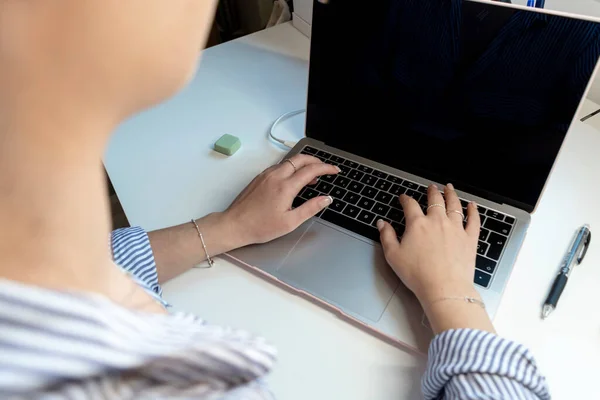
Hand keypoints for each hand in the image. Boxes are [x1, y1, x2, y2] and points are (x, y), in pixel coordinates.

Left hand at [223, 154, 338, 246]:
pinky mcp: (260, 177)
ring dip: (303, 164)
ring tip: (312, 177)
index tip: (335, 171)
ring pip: (289, 161)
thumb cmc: (260, 226)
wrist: (235, 225)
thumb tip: (326, 199)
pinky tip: (294, 179)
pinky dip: (291, 168)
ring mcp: (266, 175)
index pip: (311, 170)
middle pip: (301, 159)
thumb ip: (310, 208)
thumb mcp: (290, 222)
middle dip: (316, 161)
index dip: (326, 168)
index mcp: (285, 187)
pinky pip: (280, 166)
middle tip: (326, 169)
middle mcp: (276, 176)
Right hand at [377, 184, 479, 302]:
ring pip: (455, 205)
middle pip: (435, 200)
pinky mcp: (469, 239)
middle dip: (432, 192)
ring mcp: (455, 228)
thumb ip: (386, 236)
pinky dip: (473, 211)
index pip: (410, 205)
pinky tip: (472, 205)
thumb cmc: (418, 275)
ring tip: (450, 188)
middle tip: (431, 187)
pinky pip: (473, 220)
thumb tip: (382, 224)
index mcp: (417, 224)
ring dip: (452, 194)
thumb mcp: (393, 256)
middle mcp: (437, 222)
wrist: (444, 288)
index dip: (406, 199)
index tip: (404, 197)